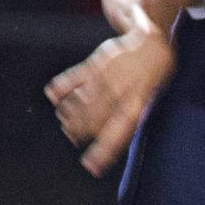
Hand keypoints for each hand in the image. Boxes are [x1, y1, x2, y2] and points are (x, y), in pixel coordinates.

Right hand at [45, 27, 176, 175]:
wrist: (151, 39)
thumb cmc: (151, 75)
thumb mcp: (149, 96)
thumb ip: (131, 115)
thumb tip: (108, 138)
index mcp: (137, 101)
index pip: (119, 131)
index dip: (104, 150)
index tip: (91, 166)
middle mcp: (121, 88)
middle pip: (96, 116)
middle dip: (82, 130)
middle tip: (72, 138)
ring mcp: (108, 73)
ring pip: (85, 97)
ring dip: (71, 112)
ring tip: (63, 122)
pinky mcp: (98, 60)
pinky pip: (78, 74)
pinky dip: (64, 84)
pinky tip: (52, 94)